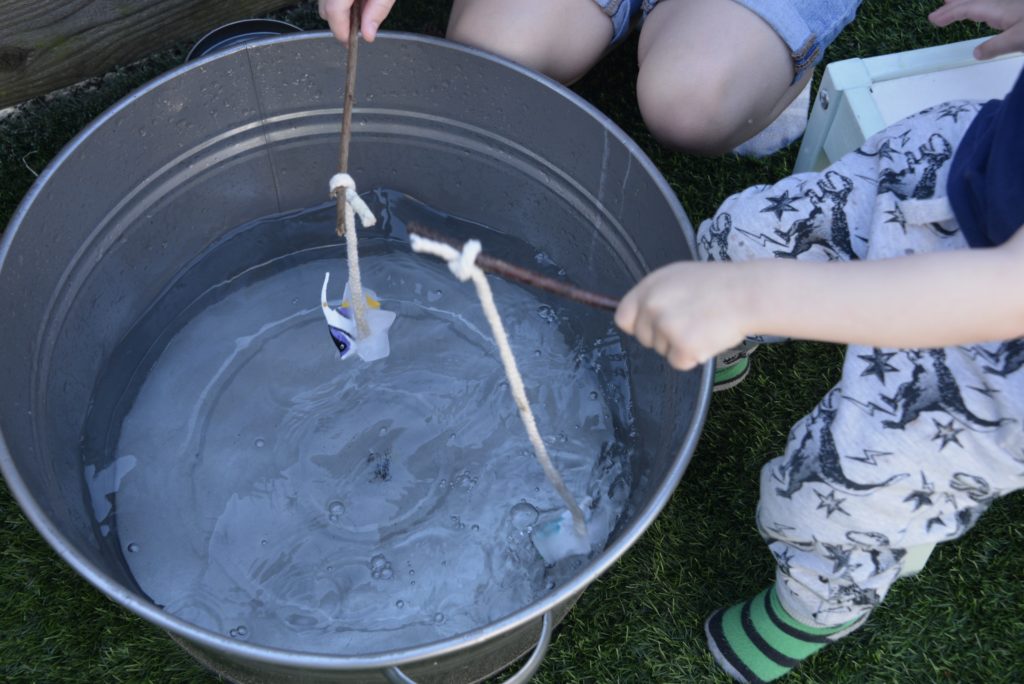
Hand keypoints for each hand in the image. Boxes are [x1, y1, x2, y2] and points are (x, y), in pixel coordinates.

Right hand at [319, 0, 395, 42]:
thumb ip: (377, 11)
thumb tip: (368, 35)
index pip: (333, 12)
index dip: (342, 32)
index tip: (351, 44)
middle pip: (326, 10)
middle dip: (341, 24)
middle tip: (360, 29)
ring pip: (324, 4)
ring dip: (340, 13)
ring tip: (362, 9)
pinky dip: (341, 3)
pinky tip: (357, 1)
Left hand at [614, 262, 752, 370]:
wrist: (747, 294)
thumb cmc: (718, 285)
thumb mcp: (678, 277)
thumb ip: (655, 295)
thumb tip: (639, 315)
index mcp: (649, 287)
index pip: (622, 318)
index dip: (638, 325)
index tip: (654, 326)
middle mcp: (652, 306)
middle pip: (643, 338)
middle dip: (663, 337)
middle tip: (690, 322)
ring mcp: (665, 327)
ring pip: (662, 351)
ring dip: (680, 345)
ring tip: (703, 325)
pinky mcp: (681, 346)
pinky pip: (678, 363)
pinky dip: (693, 357)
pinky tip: (708, 337)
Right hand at [929, 0, 1023, 58]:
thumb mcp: (1017, 40)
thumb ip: (995, 47)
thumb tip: (975, 53)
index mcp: (1000, 10)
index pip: (969, 8)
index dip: (950, 13)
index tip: (933, 20)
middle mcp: (1003, 5)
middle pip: (973, 2)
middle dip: (952, 6)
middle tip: (934, 14)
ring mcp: (1010, 7)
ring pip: (981, 2)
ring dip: (963, 4)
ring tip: (950, 3)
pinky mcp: (1016, 11)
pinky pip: (990, 6)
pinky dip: (978, 8)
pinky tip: (981, 14)